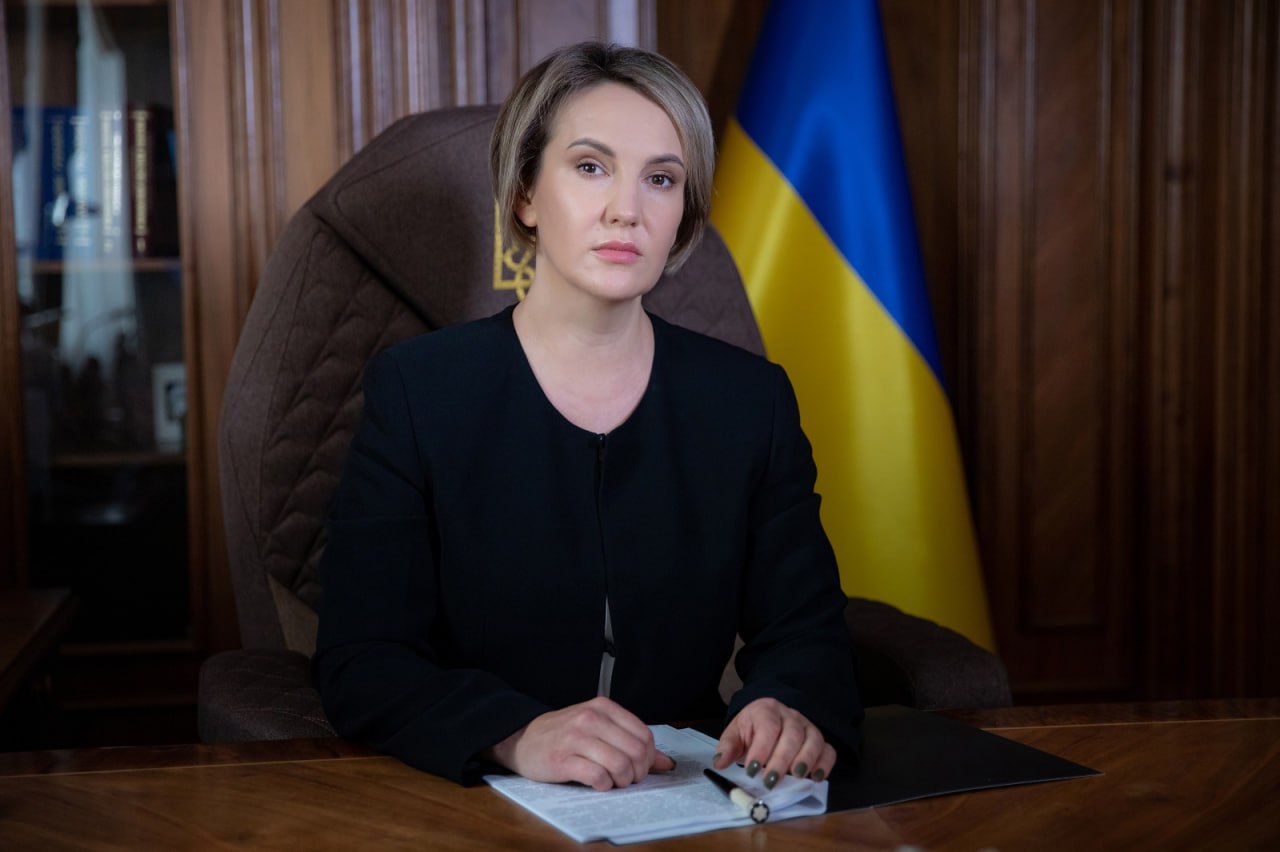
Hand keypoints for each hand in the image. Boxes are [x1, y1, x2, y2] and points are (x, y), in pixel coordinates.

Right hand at [484, 696, 674, 790]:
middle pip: (636, 752)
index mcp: (603, 707)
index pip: (645, 735)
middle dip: (638, 773)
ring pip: (620, 765)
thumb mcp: (598, 729)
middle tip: (627, 779)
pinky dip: (604, 786)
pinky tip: (598, 783)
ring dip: (622, 781)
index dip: (649, 758)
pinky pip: (597, 777)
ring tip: (613, 782)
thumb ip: (631, 742)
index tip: (640, 767)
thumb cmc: (564, 735)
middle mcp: (591, 718)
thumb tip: (666, 763)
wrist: (522, 738)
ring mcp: (576, 738)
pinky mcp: (563, 759)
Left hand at [713, 697, 835, 787]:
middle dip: (781, 760)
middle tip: (770, 781)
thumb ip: (727, 748)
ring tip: (796, 777)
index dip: (761, 749)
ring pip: (813, 740)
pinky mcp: (820, 740)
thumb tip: (719, 763)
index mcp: (765, 709)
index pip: (767, 726)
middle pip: (792, 734)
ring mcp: (807, 726)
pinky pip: (829, 750)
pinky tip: (815, 778)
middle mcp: (790, 715)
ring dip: (806, 760)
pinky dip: (825, 764)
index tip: (752, 770)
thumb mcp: (735, 734)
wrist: (767, 718)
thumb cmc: (751, 729)